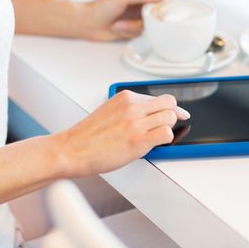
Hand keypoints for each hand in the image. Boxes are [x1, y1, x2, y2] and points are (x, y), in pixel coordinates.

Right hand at [54, 90, 189, 177]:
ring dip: (168, 127)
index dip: (170, 107)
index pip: (158, 97)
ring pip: (170, 117)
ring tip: (158, 136)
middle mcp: (132, 106)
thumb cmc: (87, 137)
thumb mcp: (109, 112)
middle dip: (174, 113)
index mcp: (125, 97)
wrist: (71, 150)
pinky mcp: (138, 140)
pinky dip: (165, 139)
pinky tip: (155, 144)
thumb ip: (128, 109)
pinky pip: (166, 134)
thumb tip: (148, 113)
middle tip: (177, 121)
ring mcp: (136, 123)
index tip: (176, 111)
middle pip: (169, 103)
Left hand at [81, 0, 166, 40]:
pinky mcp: (134, 27)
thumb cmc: (101, 7)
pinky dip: (129, 32)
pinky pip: (140, 33)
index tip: (155, 12)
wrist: (86, 23)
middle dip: (143, 20)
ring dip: (132, 27)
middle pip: (157, 14)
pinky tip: (118, 28)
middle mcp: (141, 2)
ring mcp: (138, 15)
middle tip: (130, 20)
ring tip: (118, 24)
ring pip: (148, 25)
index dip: (162, 5)